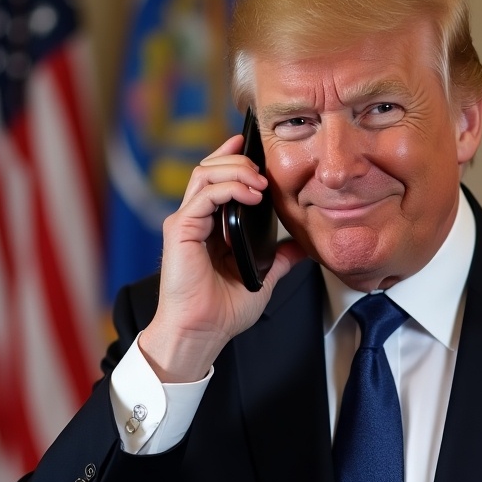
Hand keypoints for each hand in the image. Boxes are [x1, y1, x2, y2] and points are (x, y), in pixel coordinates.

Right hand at [139, 133, 306, 381]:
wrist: (202, 333)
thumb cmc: (222, 311)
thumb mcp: (261, 279)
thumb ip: (278, 259)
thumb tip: (300, 247)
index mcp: (210, 227)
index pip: (218, 179)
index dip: (234, 159)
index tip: (256, 148)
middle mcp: (194, 219)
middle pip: (210, 168)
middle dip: (239, 159)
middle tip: (264, 166)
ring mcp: (186, 222)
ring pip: (205, 174)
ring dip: (236, 169)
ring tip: (261, 181)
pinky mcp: (180, 230)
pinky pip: (204, 195)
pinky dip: (229, 187)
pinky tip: (252, 195)